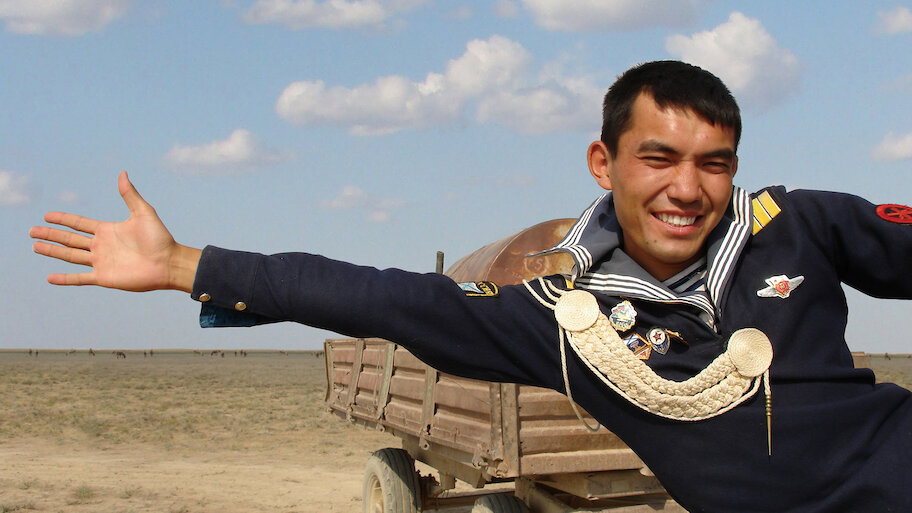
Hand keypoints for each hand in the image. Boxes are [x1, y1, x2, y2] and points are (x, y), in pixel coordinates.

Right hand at [30, 171, 200, 292]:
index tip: (47, 215)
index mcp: (108, 230)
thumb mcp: (143, 213)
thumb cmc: (160, 238)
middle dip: (51, 234)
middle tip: (31, 230)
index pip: (79, 223)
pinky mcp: (104, 277)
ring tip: (35, 246)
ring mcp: (101, 262)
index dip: (63, 219)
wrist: (168, 263)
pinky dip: (65, 279)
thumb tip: (122, 173)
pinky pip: (80, 278)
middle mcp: (101, 246)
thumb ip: (130, 195)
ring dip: (52, 252)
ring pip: (70, 256)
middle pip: (70, 239)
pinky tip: (50, 278)